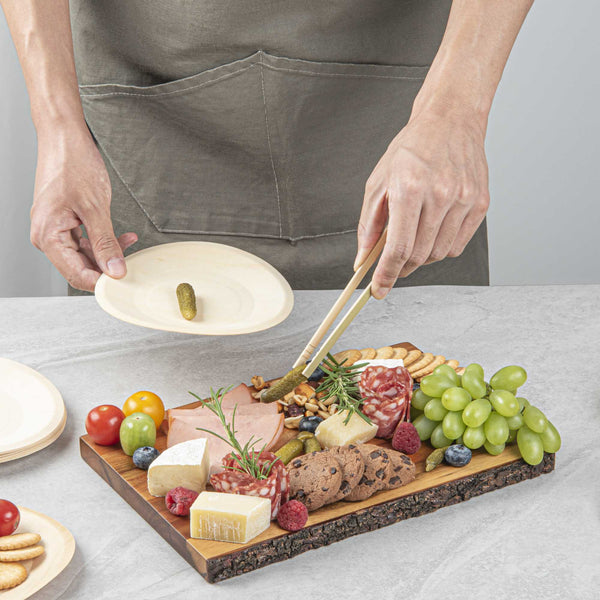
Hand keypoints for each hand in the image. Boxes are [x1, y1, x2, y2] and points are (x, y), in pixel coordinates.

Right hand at [30, 124, 136, 291]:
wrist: (65, 138)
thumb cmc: (73, 164)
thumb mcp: (95, 208)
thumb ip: (105, 243)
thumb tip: (115, 270)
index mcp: (48, 235)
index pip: (75, 274)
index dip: (101, 282)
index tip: (123, 282)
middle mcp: (47, 235)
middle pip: (79, 268)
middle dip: (106, 267)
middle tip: (132, 263)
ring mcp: (55, 229)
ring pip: (84, 255)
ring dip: (108, 253)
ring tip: (130, 243)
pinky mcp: (64, 222)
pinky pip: (85, 241)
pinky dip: (104, 241)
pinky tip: (124, 237)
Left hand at [355, 111, 489, 298]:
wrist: (450, 120)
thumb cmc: (411, 149)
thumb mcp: (378, 182)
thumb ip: (369, 225)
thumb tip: (363, 259)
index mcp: (409, 189)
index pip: (397, 248)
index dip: (386, 275)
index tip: (378, 290)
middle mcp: (439, 196)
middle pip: (418, 256)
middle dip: (401, 268)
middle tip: (392, 264)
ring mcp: (463, 200)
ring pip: (439, 254)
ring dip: (421, 257)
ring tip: (414, 238)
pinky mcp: (480, 203)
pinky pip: (458, 245)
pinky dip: (441, 248)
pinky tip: (433, 231)